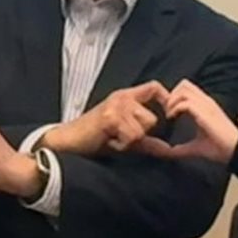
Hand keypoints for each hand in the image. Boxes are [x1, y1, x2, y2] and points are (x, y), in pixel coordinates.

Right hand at [40, 81, 169, 155]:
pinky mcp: (110, 117)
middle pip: (152, 118)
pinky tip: (109, 142)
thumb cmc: (95, 138)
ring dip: (132, 141)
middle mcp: (122, 97)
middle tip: (122, 138)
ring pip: (143, 128)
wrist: (68, 142)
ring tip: (115, 139)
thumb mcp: (125, 136)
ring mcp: (116, 106)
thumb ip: (148, 141)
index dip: (166, 99)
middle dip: (142, 134)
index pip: (154, 87)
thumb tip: (169, 149)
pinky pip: (132, 136)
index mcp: (126, 97)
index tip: (168, 117)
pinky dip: (123, 145)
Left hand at [133, 79, 237, 164]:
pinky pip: (186, 103)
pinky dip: (175, 108)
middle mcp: (206, 102)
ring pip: (183, 90)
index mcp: (205, 106)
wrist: (235, 151)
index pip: (187, 89)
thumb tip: (169, 152)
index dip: (174, 96)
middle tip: (167, 111)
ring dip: (172, 101)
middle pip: (184, 84)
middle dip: (171, 95)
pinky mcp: (205, 113)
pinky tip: (172, 118)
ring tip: (169, 114)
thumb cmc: (220, 147)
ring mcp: (206, 105)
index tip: (168, 111)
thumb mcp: (196, 145)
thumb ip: (183, 147)